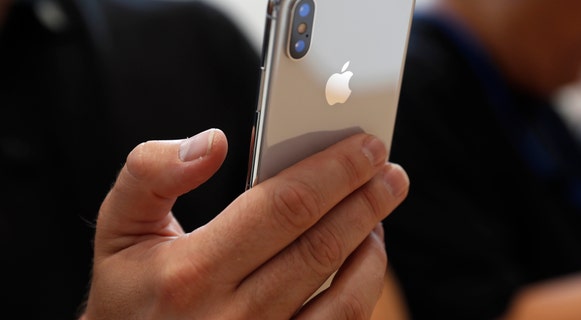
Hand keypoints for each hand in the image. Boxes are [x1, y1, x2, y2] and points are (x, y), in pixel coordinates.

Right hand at [80, 128, 408, 319]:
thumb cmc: (133, 294)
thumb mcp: (120, 229)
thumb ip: (150, 173)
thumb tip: (213, 143)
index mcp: (192, 272)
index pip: (282, 207)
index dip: (332, 171)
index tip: (364, 147)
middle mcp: (233, 316)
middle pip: (321, 246)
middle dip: (366, 200)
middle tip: (391, 171)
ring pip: (343, 294)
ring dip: (371, 243)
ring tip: (381, 208)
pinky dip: (363, 286)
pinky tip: (364, 255)